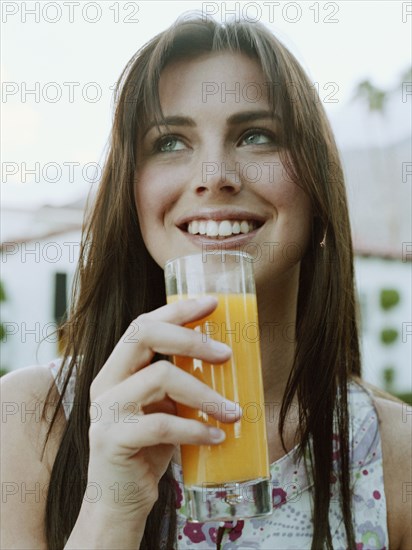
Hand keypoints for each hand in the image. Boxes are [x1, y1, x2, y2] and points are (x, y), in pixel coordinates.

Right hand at [87, 296, 239, 517]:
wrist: (118, 501)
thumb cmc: (148, 449)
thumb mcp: (163, 407)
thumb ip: (178, 382)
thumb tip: (225, 358)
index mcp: (118, 369)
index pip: (143, 324)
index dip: (178, 311)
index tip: (212, 303)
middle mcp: (106, 382)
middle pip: (145, 335)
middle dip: (191, 339)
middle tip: (226, 355)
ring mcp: (106, 410)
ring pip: (160, 377)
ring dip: (205, 394)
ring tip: (232, 412)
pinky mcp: (113, 440)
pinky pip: (162, 425)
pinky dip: (195, 430)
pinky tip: (216, 438)